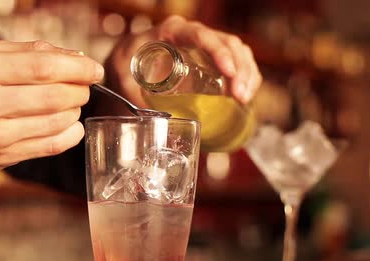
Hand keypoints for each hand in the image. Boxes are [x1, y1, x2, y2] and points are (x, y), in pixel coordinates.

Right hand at [0, 40, 103, 169]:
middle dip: (79, 91)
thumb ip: (31, 52)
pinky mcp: (4, 156)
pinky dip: (70, 134)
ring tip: (71, 104)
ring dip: (74, 111)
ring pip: (55, 122)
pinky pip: (51, 146)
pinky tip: (69, 125)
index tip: (94, 70)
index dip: (77, 69)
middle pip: (53, 96)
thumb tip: (76, 59)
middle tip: (83, 87)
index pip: (42, 67)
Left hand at [105, 15, 261, 107]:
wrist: (126, 61)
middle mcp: (192, 34)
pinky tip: (246, 95)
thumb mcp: (122, 75)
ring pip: (238, 51)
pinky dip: (247, 76)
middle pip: (227, 43)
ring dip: (246, 74)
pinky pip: (238, 61)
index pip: (201, 35)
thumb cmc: (125, 63)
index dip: (218, 52)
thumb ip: (132, 93)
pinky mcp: (211, 59)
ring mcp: (205, 46)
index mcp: (172, 31)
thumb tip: (150, 120)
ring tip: (244, 99)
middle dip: (238, 69)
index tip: (227, 73)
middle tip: (239, 96)